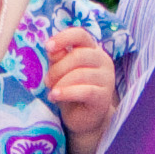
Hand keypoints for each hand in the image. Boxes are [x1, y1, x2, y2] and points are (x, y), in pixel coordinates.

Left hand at [45, 26, 116, 153]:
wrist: (82, 119)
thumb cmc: (70, 91)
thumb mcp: (61, 72)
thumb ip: (58, 58)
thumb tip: (52, 49)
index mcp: (92, 50)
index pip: (80, 35)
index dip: (63, 38)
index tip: (47, 47)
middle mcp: (103, 61)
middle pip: (79, 55)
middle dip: (58, 68)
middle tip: (47, 81)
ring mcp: (107, 78)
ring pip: (80, 74)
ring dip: (60, 83)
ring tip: (52, 92)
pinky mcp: (104, 96)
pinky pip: (85, 91)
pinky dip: (66, 93)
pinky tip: (55, 97)